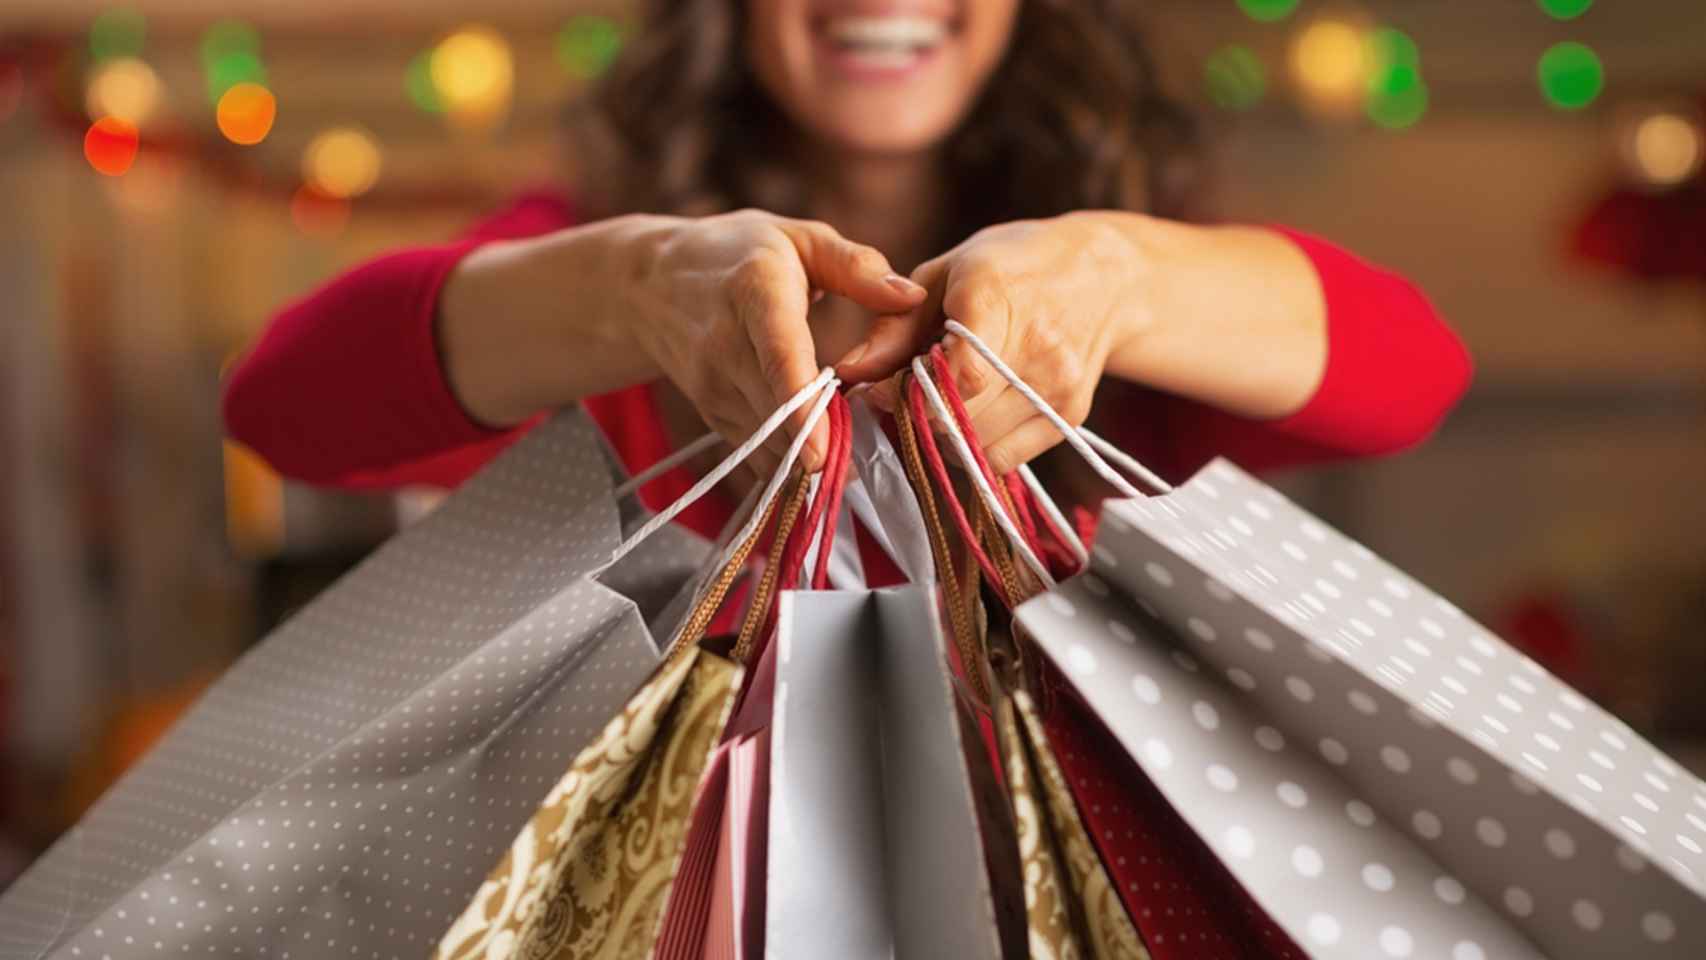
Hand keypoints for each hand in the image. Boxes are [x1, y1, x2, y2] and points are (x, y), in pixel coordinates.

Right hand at [625, 210, 924, 473]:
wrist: (650, 282)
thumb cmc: (738, 253)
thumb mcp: (800, 239)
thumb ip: (858, 266)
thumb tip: (912, 297)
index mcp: (755, 294)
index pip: (779, 358)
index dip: (802, 408)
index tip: (824, 454)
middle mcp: (725, 345)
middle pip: (776, 414)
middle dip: (827, 443)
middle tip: (875, 455)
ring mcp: (712, 386)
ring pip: (768, 442)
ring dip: (812, 456)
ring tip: (855, 457)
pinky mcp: (711, 414)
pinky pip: (756, 452)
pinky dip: (792, 459)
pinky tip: (823, 454)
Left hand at [841, 212, 1153, 474]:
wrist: (1103, 277)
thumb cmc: (1009, 268)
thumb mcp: (945, 275)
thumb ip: (894, 326)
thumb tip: (850, 373)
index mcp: (998, 298)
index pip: (958, 375)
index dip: (908, 394)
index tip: (881, 390)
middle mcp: (1038, 347)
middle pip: (960, 417)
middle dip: (915, 416)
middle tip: (902, 396)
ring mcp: (1059, 387)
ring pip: (977, 445)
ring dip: (942, 435)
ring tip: (938, 401)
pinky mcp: (1071, 416)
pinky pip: (1003, 460)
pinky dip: (974, 449)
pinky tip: (969, 416)